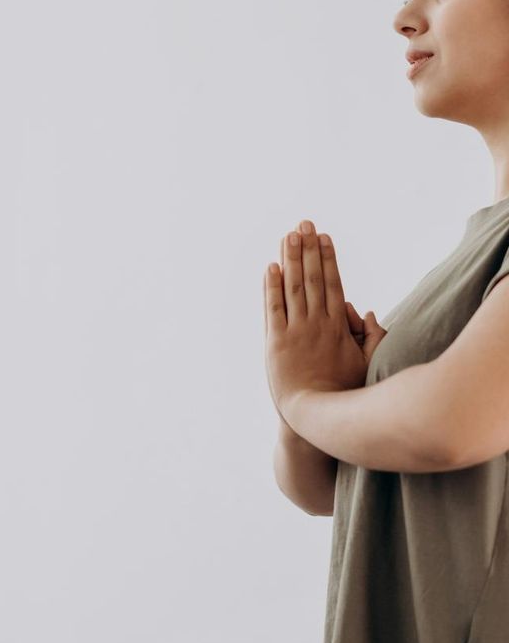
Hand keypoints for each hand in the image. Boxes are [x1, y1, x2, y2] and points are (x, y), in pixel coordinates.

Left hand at [263, 220, 384, 423]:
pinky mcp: (276, 342)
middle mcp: (317, 324)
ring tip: (288, 236)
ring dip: (290, 259)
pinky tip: (270, 267)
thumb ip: (372, 337)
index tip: (323, 237)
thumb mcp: (367, 363)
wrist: (316, 418)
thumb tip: (367, 311)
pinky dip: (271, 287)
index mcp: (339, 327)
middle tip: (303, 224)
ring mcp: (296, 332)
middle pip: (312, 278)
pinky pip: (273, 309)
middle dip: (308, 249)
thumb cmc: (345, 394)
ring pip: (293, 287)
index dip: (327, 258)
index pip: (333, 283)